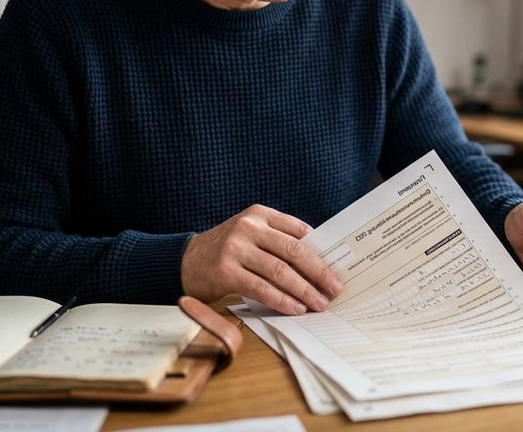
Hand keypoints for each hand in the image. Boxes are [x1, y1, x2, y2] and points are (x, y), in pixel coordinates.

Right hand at [179, 205, 341, 314]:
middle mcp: (248, 227)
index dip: (321, 251)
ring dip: (304, 290)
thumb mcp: (251, 235)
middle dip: (319, 272)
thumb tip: (320, 262)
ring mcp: (235, 248)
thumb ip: (279, 241)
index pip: (298, 231)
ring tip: (319, 303)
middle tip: (335, 288)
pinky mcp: (225, 271)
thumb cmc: (227, 250)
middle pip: (293, 251)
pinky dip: (281, 300)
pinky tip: (295, 308)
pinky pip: (261, 288)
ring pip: (279, 271)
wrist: (185, 261)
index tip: (338, 268)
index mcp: (260, 214)